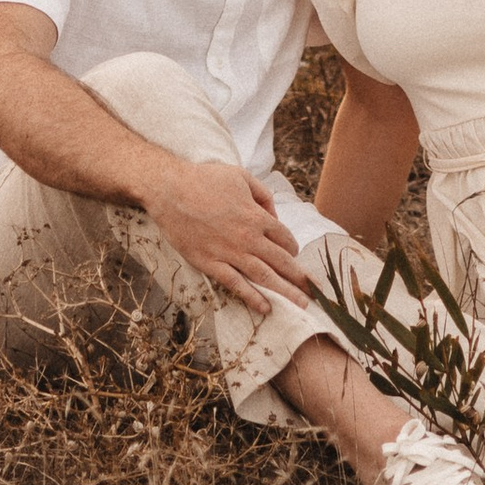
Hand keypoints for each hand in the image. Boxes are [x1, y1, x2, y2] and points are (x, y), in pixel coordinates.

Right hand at [144, 156, 310, 313]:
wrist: (170, 190)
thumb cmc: (205, 179)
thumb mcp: (241, 176)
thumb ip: (263, 194)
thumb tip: (274, 215)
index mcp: (256, 216)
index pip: (285, 238)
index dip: (293, 249)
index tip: (294, 256)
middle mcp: (248, 237)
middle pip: (281, 262)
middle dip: (300, 278)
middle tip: (314, 292)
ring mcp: (229, 253)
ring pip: (264, 277)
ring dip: (285, 292)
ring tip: (302, 306)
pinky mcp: (210, 264)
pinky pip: (235, 284)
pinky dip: (252, 297)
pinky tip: (266, 308)